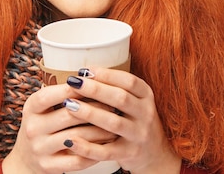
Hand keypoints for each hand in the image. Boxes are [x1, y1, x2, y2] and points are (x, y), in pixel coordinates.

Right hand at [2, 83, 117, 173]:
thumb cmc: (44, 124)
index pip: (50, 95)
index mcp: (31, 108)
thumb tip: (94, 78)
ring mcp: (40, 149)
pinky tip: (107, 144)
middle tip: (114, 105)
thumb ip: (63, 93)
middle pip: (68, 115)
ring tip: (116, 123)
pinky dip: (95, 152)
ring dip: (100, 130)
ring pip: (77, 137)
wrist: (26, 158)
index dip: (73, 89)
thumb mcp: (45, 107)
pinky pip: (78, 160)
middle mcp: (32, 128)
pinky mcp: (48, 166)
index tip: (95, 83)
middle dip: (95, 109)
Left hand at [62, 67, 181, 173]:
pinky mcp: (128, 154)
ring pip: (113, 123)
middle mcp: (145, 114)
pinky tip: (70, 140)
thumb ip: (116, 88)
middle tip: (73, 83)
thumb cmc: (134, 120)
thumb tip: (84, 74)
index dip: (107, 74)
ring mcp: (138, 135)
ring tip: (69, 105)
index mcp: (146, 96)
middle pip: (121, 99)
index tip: (85, 70)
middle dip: (95, 89)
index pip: (129, 81)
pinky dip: (86, 147)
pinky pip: (105, 152)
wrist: (154, 152)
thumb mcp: (134, 101)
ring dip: (89, 113)